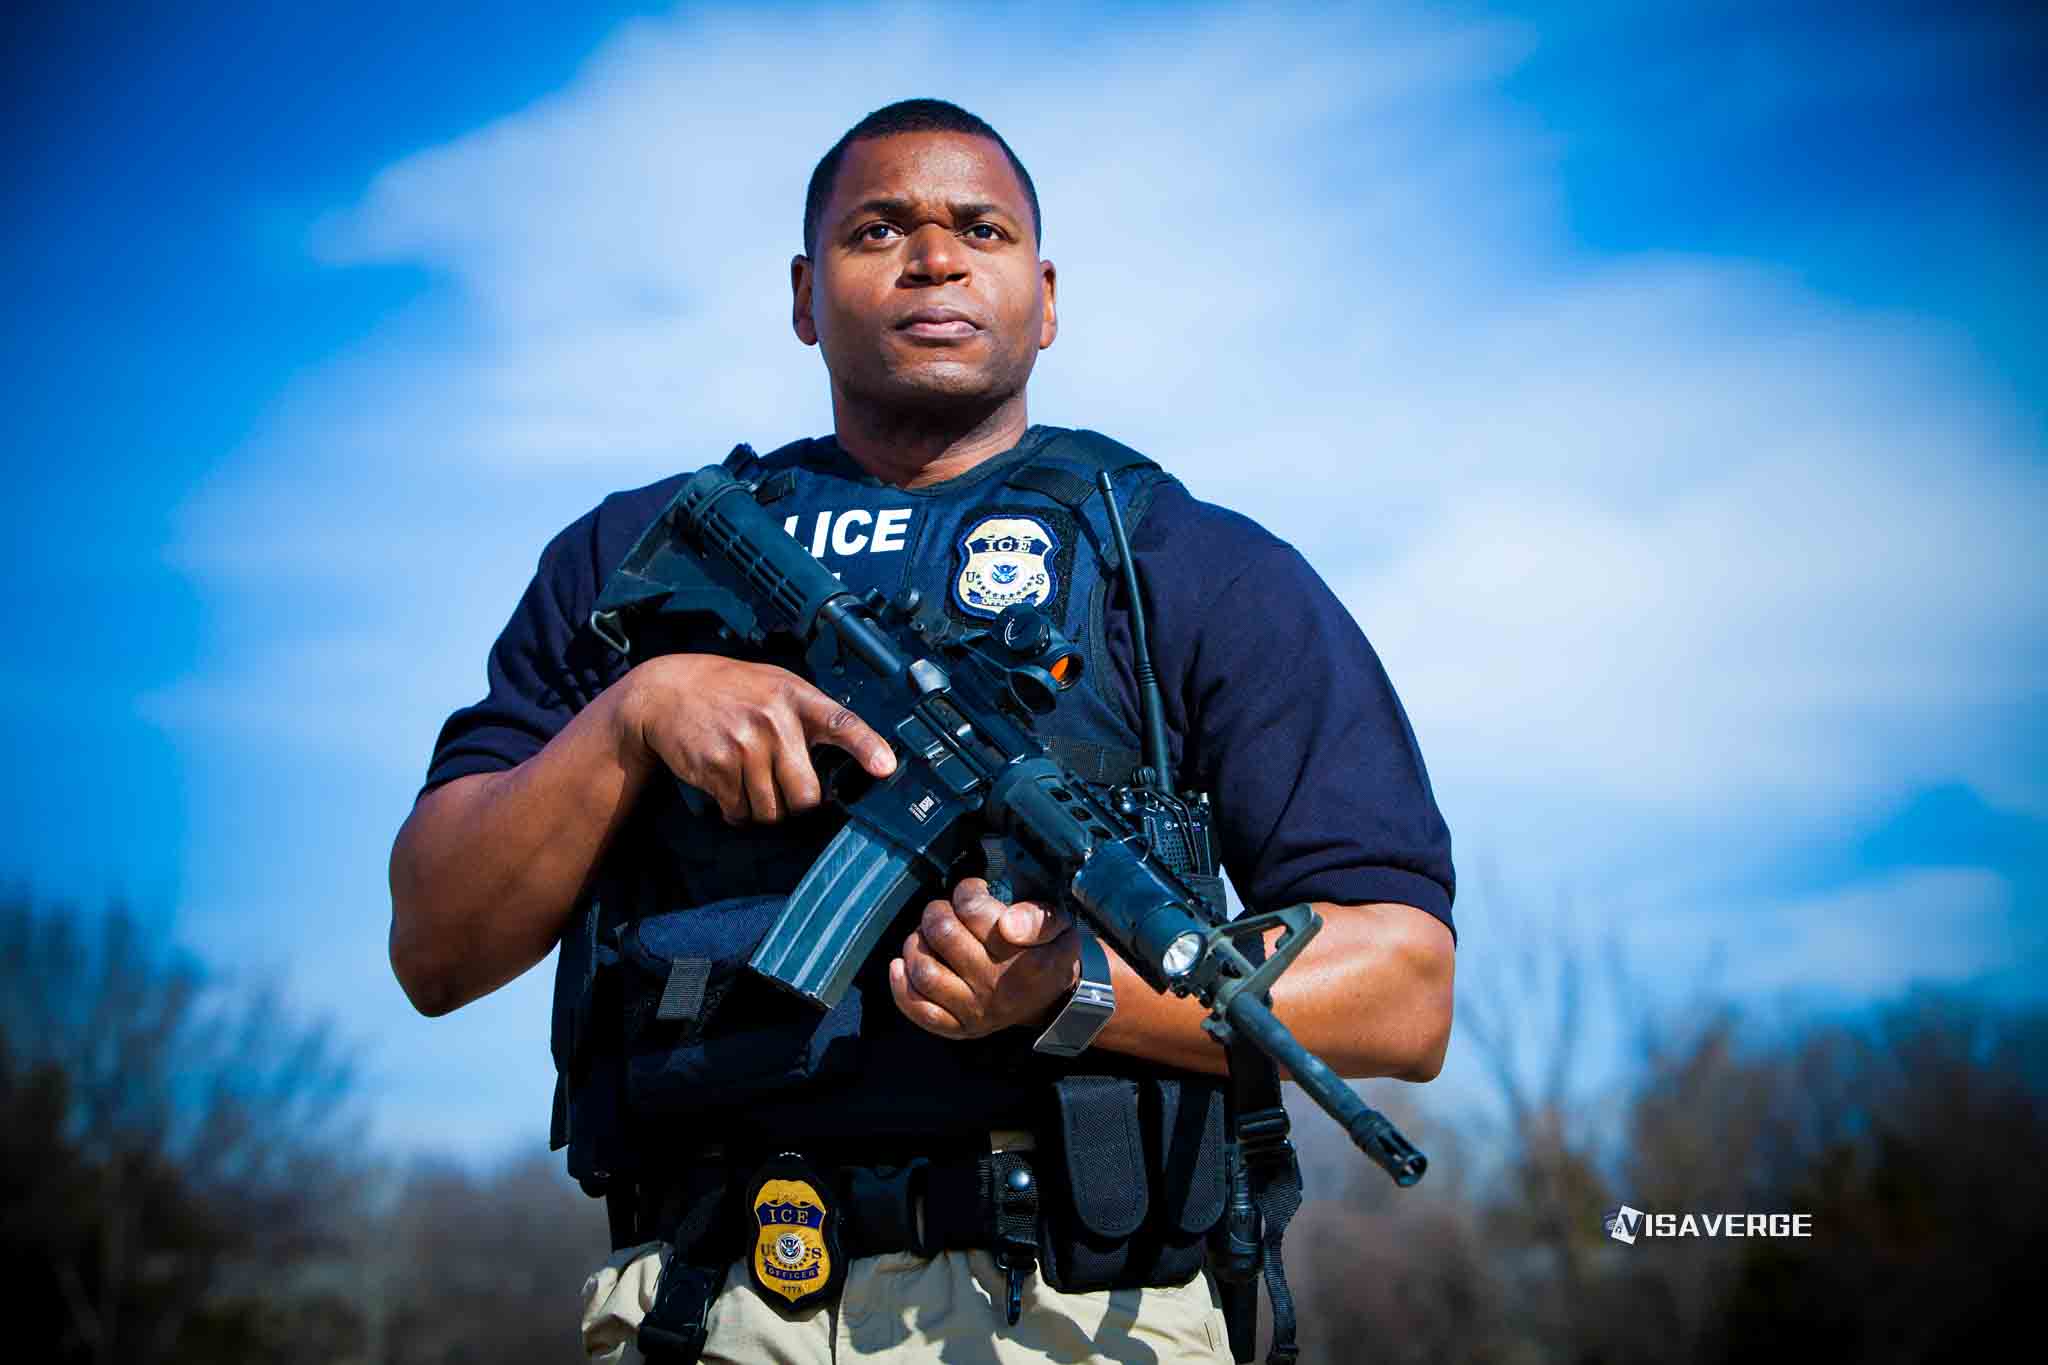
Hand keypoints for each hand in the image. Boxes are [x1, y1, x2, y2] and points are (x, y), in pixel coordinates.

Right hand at [618, 654, 895, 824]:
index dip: (866, 746)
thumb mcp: (774, 684)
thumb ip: (808, 714)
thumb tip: (851, 755)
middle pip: (806, 794)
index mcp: (794, 696)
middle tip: (784, 787)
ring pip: (771, 810)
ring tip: (749, 779)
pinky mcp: (716, 767)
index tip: (885, 767)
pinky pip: (739, 811)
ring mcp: (744, 745)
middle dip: (799, 803)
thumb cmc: (731, 690)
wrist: (667, 691)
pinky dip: (736, 809)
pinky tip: (727, 783)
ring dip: (763, 808)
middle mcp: (772, 720)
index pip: (840, 722)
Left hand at [890, 877, 1080, 1039]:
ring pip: (925, 971)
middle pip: (943, 934)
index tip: (973, 890)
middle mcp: (995, 985)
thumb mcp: (1062, 929)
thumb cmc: (1050, 955)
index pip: (973, 909)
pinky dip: (901, 987)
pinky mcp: (960, 1026)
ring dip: (916, 944)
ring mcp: (975, 1009)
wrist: (1053, 1003)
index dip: (967, 890)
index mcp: (1023, 958)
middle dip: (936, 911)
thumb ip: (1040, 918)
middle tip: (943, 910)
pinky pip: (920, 1010)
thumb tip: (1008, 923)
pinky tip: (901, 965)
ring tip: (926, 935)